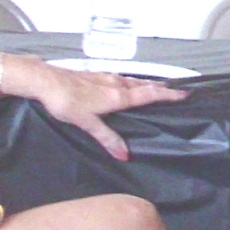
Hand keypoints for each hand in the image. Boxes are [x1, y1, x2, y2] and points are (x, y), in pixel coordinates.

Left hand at [15, 60, 185, 158]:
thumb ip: (107, 137)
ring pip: (131, 80)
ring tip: (153, 86)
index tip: (185, 93)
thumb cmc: (67, 102)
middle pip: (143, 85)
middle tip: (173, 89)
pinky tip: (121, 83)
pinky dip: (128, 81)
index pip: (149, 94)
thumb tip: (125, 155)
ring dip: (144, 83)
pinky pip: (118, 78)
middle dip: (159, 87)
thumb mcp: (87, 123)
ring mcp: (104, 77)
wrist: (44, 81)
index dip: (167, 94)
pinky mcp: (92, 75)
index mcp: (118, 96)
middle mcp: (115, 84)